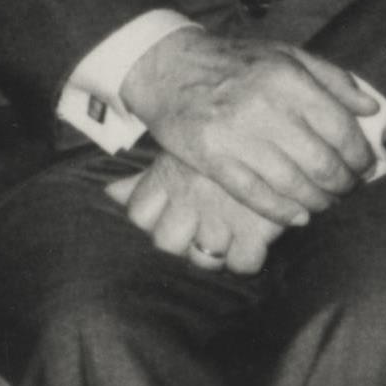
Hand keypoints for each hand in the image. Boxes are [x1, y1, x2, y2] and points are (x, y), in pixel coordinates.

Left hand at [110, 149, 277, 274]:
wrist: (277, 121)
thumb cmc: (222, 134)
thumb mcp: (180, 149)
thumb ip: (145, 177)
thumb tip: (109, 193)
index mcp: (168, 175)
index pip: (138, 214)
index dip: (150, 218)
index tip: (167, 213)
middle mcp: (189, 198)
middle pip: (165, 242)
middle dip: (179, 241)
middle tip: (199, 230)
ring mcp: (221, 216)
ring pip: (203, 259)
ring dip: (213, 253)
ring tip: (226, 236)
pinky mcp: (256, 228)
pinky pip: (242, 263)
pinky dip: (245, 259)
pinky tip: (250, 241)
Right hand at [121, 30, 382, 229]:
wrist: (168, 67)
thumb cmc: (234, 62)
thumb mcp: (285, 54)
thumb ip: (333, 78)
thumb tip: (372, 108)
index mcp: (286, 76)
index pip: (341, 129)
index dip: (360, 155)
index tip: (365, 166)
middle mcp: (264, 105)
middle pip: (322, 163)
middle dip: (343, 184)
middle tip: (346, 188)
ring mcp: (236, 134)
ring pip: (294, 185)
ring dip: (318, 201)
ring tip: (324, 202)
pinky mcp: (212, 158)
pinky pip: (259, 196)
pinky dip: (285, 212)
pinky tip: (297, 214)